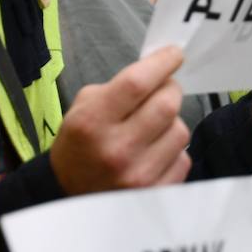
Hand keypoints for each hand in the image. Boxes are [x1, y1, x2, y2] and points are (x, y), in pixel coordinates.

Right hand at [50, 47, 190, 194]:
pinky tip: (155, 153)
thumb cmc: (80, 145)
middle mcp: (116, 150)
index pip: (137, 83)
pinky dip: (173, 151)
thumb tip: (160, 71)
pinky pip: (183, 158)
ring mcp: (138, 177)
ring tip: (154, 129)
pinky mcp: (156, 194)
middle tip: (164, 90)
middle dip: (170, 91)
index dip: (162, 63)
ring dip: (172, 123)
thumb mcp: (82, 109)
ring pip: (180, 131)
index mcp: (91, 122)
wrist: (68, 197)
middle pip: (167, 105)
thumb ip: (119, 87)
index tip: (174, 54)